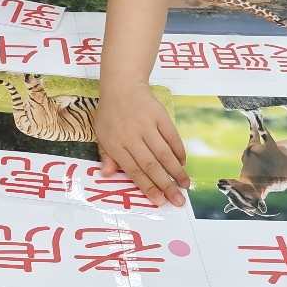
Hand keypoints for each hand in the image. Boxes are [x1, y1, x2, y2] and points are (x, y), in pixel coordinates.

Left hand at [94, 81, 188, 206]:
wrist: (122, 85)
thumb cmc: (110, 113)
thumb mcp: (101, 134)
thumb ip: (106, 155)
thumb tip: (107, 174)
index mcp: (115, 143)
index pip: (133, 170)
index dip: (148, 187)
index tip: (159, 201)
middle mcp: (131, 135)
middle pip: (151, 164)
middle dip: (166, 185)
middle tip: (178, 201)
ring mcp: (146, 124)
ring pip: (164, 153)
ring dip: (176, 171)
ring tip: (185, 185)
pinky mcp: (160, 115)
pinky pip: (172, 136)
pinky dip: (179, 151)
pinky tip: (183, 163)